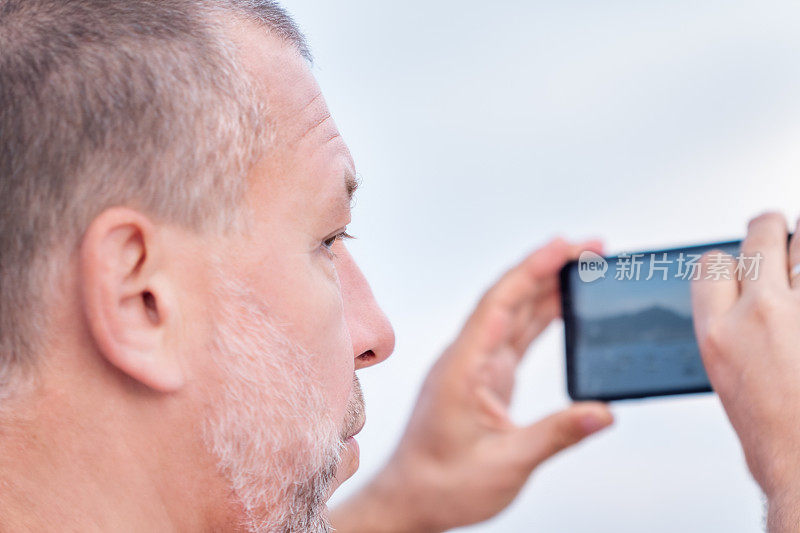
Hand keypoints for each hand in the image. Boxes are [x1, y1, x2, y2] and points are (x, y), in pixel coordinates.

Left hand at [331, 238, 613, 531]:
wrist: (412, 498)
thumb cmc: (443, 484)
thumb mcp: (505, 464)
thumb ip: (556, 435)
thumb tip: (602, 411)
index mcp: (462, 367)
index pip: (499, 304)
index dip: (532, 269)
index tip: (565, 245)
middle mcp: (467, 357)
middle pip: (509, 298)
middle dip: (549, 268)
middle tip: (592, 248)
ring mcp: (476, 365)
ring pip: (514, 313)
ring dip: (547, 288)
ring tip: (586, 269)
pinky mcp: (486, 377)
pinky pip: (516, 336)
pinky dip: (541, 317)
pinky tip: (564, 307)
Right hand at [692, 212, 799, 531]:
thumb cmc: (779, 443)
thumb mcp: (729, 383)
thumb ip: (734, 337)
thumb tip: (743, 316)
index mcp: (718, 333)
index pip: (711, 264)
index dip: (726, 262)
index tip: (737, 266)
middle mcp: (761, 312)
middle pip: (761, 235)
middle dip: (771, 231)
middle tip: (781, 238)